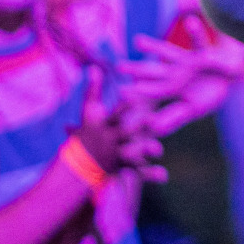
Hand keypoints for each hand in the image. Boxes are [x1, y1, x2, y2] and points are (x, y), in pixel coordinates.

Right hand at [73, 68, 166, 182]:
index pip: (114, 114)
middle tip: (150, 120)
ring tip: (158, 149)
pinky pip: (139, 172)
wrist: (78, 166)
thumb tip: (95, 68)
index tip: (135, 98)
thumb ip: (93, 91)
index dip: (124, 106)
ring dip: (144, 150)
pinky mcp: (124, 167)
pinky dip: (152, 174)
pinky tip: (164, 176)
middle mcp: (109, 139)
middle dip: (136, 127)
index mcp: (102, 125)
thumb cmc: (86, 134)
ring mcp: (116, 154)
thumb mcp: (88, 113)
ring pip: (131, 152)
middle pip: (123, 132)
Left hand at [118, 27, 239, 135]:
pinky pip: (200, 41)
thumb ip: (174, 118)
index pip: (153, 91)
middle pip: (154, 71)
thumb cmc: (209, 94)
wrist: (232, 79)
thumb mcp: (193, 109)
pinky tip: (190, 21)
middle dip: (138, 69)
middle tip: (119, 66)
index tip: (121, 92)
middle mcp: (176, 73)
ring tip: (137, 41)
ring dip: (154, 48)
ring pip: (169, 53)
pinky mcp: (204, 52)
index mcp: (172, 88)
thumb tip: (152, 129)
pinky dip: (195, 32)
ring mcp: (188, 62)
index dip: (139, 92)